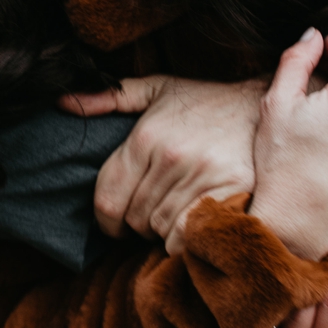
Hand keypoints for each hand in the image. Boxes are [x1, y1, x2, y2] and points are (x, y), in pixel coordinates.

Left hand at [60, 75, 265, 240]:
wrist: (264, 104)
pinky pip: (190, 235)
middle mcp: (170, 157)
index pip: (108, 200)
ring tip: (175, 211)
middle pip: (134, 219)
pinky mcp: (230, 191)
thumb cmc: (205, 101)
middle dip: (137, 223)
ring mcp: (201, 176)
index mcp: (146, 137)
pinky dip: (186, 238)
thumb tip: (63, 102)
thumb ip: (111, 97)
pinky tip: (192, 223)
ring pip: (160, 229)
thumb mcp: (157, 88)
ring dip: (162, 230)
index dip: (105, 222)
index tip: (114, 225)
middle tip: (153, 210)